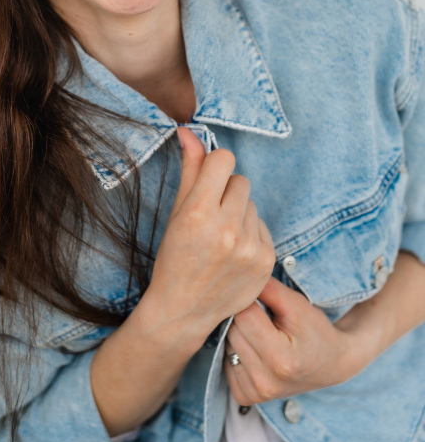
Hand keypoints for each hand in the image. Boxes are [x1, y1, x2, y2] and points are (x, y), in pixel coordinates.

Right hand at [144, 127, 274, 350]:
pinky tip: (234, 251)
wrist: (184, 310)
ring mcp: (250, 248)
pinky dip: (250, 233)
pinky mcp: (266, 261)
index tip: (207, 180)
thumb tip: (189, 131)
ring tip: (221, 236)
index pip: (224, 159)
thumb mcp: (177, 212)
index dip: (215, 166)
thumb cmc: (174, 257)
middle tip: (211, 215)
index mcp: (199, 213)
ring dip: (239, 212)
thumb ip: (190, 168)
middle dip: (227, 191)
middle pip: (241, 180)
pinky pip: (263, 225)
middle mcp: (228, 230)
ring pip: (253, 203)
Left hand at [225, 277, 360, 404]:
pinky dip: (236, 351)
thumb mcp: (296, 304)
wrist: (331, 365)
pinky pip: (225, 362)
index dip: (249, 300)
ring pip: (226, 345)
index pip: (243, 315)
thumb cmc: (314, 330)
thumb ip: (267, 288)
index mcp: (280, 359)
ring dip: (237, 333)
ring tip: (261, 333)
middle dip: (242, 317)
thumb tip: (236, 276)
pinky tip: (255, 349)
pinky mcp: (246, 397)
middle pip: (231, 330)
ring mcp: (255, 393)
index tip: (260, 298)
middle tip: (263, 317)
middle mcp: (265, 381)